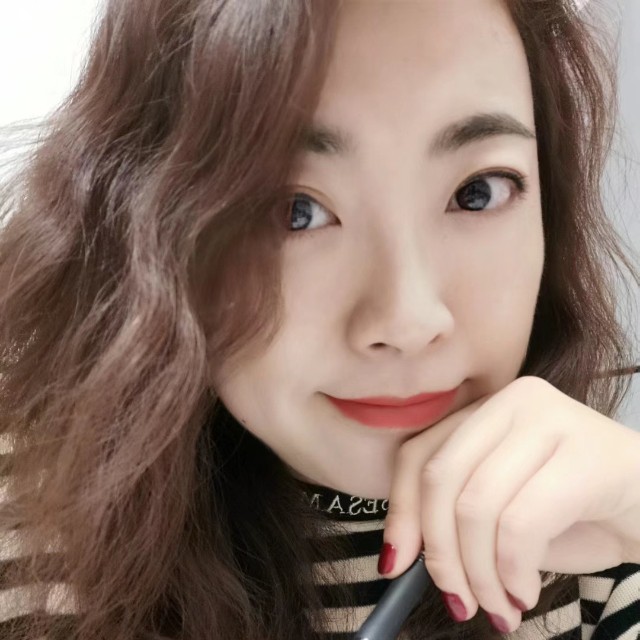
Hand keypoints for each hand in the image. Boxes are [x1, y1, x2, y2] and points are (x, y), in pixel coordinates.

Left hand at [380, 375, 639, 632]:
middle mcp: (513, 401)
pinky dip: (513, 571)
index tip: (395, 564)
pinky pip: (521, 523)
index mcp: (485, 409)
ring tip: (500, 604)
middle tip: (459, 600)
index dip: (401, 513)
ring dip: (481, 573)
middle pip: (442, 478)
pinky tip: (525, 591)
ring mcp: (552, 418)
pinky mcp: (587, 453)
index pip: (419, 455)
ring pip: (477, 504)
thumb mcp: (501, 511)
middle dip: (441, 552)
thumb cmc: (576, 511)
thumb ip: (455, 516)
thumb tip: (399, 556)